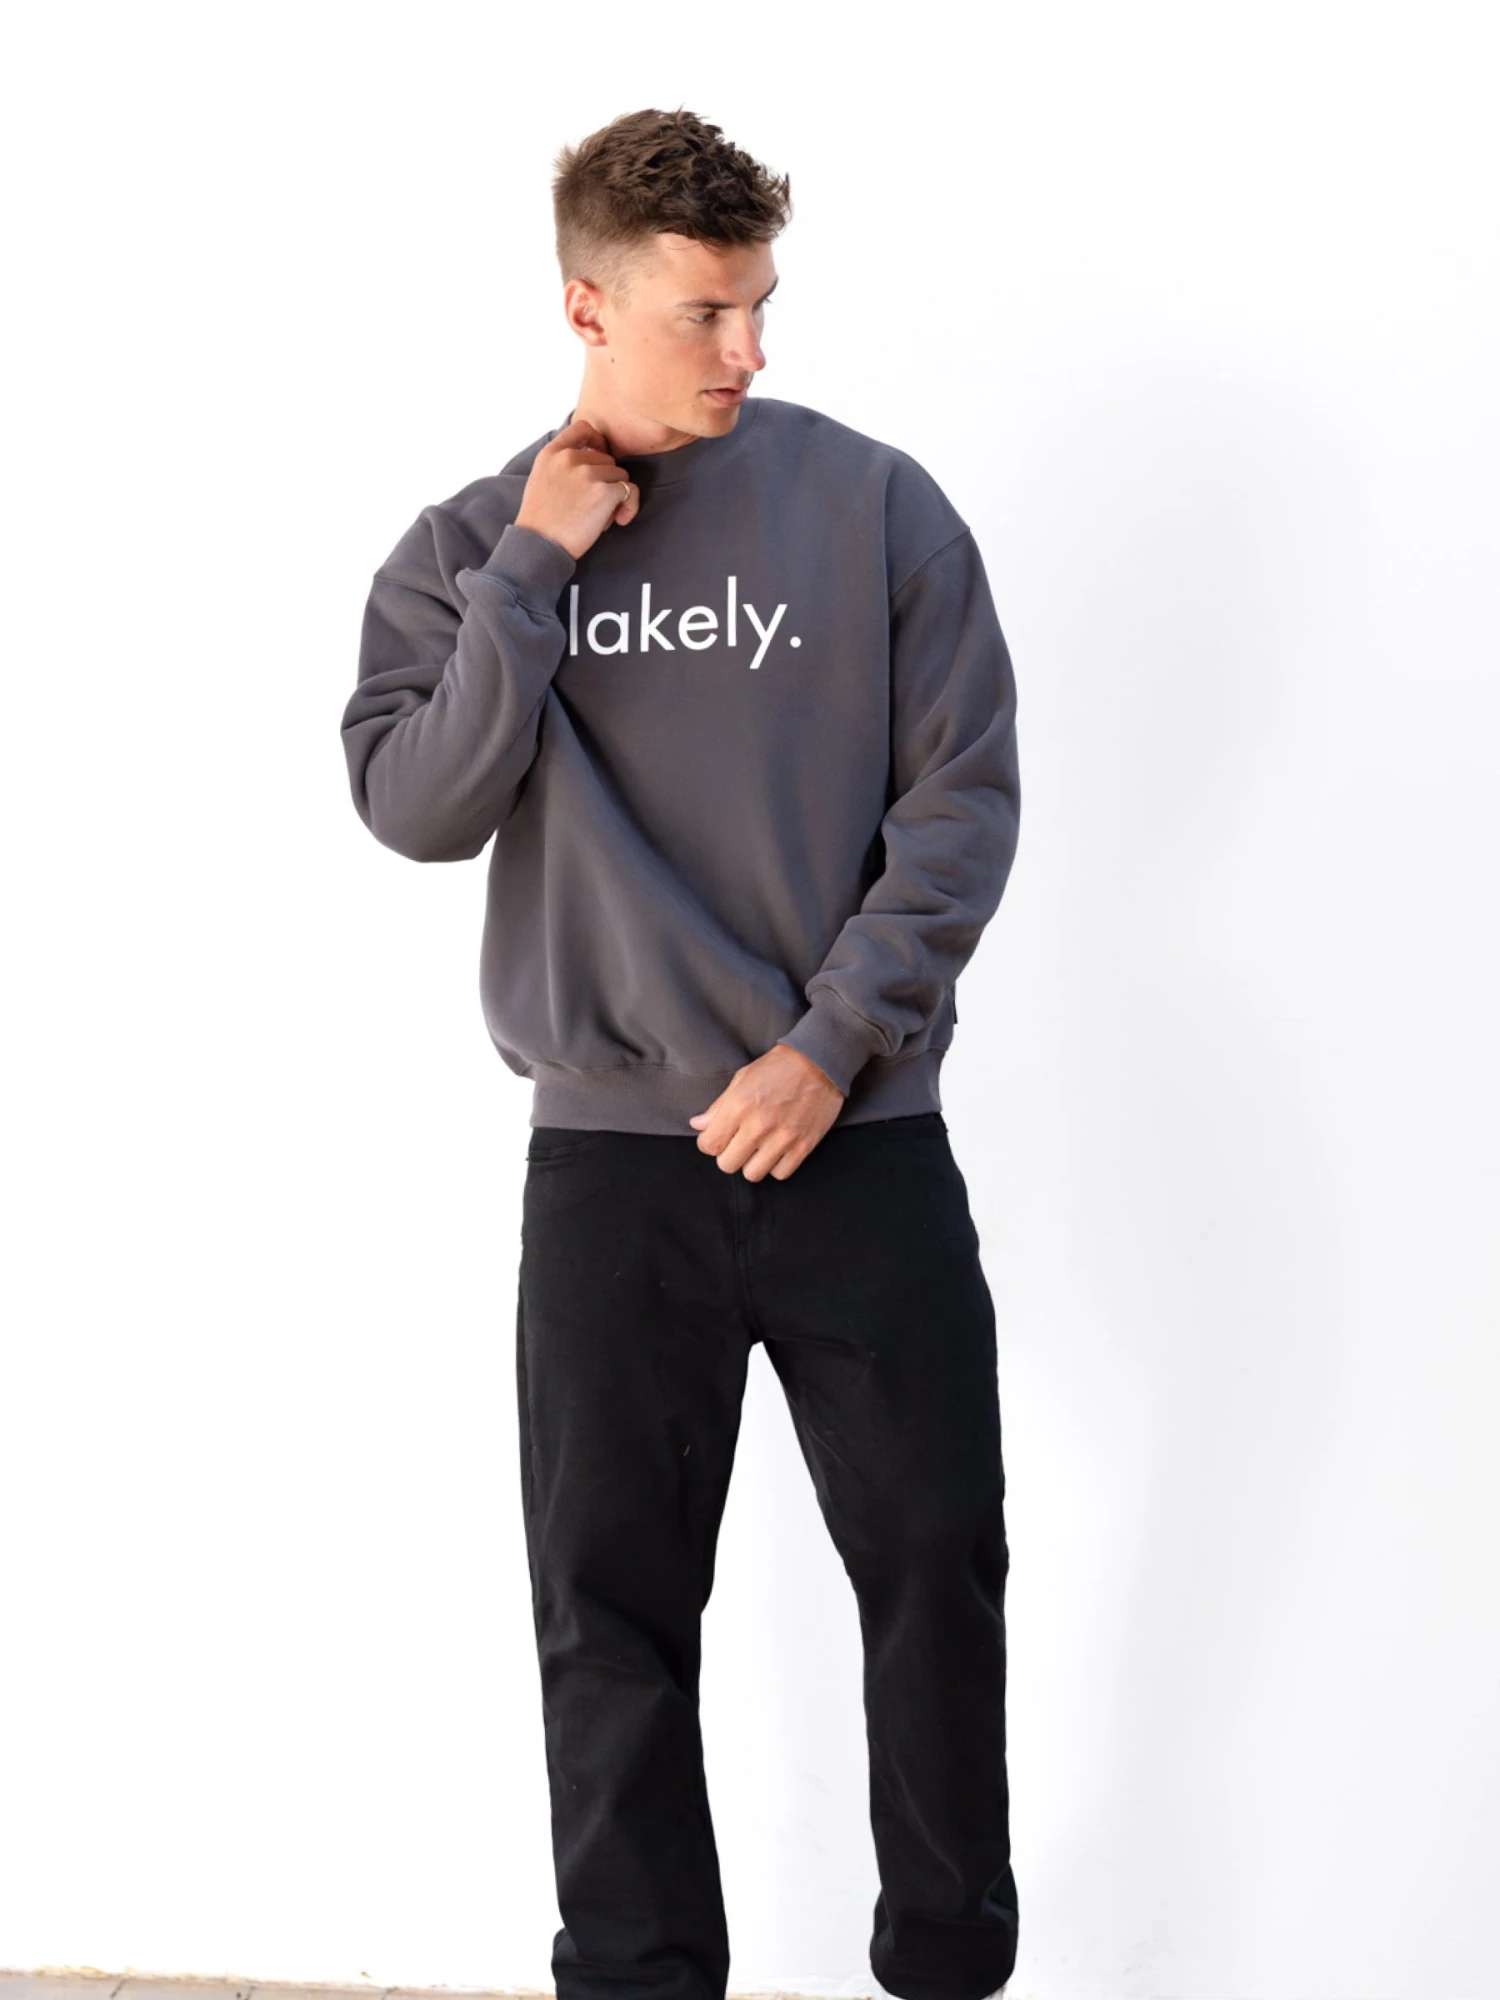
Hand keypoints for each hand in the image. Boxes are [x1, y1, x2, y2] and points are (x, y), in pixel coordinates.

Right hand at [514, 417, 640, 560]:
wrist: (539, 545)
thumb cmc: (541, 521)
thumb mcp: (541, 479)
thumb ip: (561, 465)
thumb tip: (592, 460)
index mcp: (552, 453)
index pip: (583, 428)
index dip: (598, 440)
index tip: (601, 455)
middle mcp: (570, 458)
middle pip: (607, 459)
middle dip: (606, 481)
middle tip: (592, 505)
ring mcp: (588, 473)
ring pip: (620, 475)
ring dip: (615, 496)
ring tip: (598, 515)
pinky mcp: (604, 491)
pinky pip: (630, 491)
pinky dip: (630, 506)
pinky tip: (619, 520)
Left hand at [689, 1045, 844, 1180]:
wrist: (820, 1061)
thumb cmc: (779, 1067)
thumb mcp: (742, 1078)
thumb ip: (718, 1106)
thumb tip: (698, 1125)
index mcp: (739, 1106)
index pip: (709, 1145)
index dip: (709, 1143)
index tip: (717, 1137)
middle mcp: (759, 1126)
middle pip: (727, 1164)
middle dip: (729, 1155)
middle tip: (738, 1142)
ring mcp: (783, 1138)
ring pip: (753, 1174)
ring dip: (752, 1163)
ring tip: (758, 1148)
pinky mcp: (804, 1146)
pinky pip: (780, 1174)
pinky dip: (776, 1166)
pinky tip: (776, 1150)